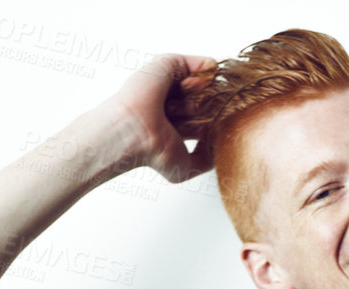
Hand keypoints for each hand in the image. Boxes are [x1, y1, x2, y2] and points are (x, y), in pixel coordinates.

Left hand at [105, 53, 217, 181]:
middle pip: (201, 112)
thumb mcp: (165, 63)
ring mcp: (177, 145)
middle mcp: (169, 123)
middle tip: (202, 99)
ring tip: (206, 114)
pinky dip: (215, 148)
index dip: (200, 85)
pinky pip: (208, 160)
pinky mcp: (184, 166)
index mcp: (162, 102)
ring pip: (206, 133)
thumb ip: (189, 62)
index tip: (201, 82)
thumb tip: (213, 66)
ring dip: (210, 122)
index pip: (192, 93)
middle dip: (205, 103)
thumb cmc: (142, 94)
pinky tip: (214, 132)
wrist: (134, 126)